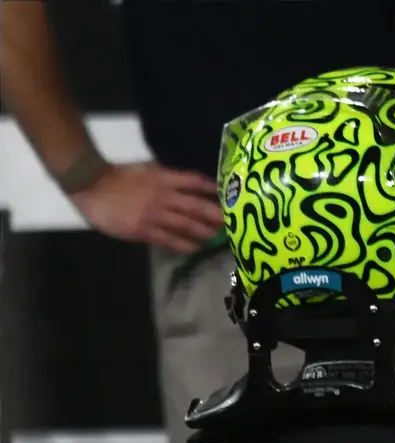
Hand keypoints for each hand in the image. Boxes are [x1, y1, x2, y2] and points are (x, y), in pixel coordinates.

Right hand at [70, 162, 223, 253]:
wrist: (90, 184)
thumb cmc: (118, 177)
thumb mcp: (146, 169)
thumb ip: (167, 178)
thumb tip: (190, 186)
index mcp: (163, 177)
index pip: (194, 182)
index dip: (212, 189)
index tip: (227, 197)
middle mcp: (163, 195)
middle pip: (197, 206)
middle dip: (216, 216)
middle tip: (232, 223)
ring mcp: (154, 213)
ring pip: (187, 225)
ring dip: (205, 233)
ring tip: (217, 238)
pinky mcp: (143, 229)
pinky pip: (169, 240)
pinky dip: (185, 245)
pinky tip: (195, 249)